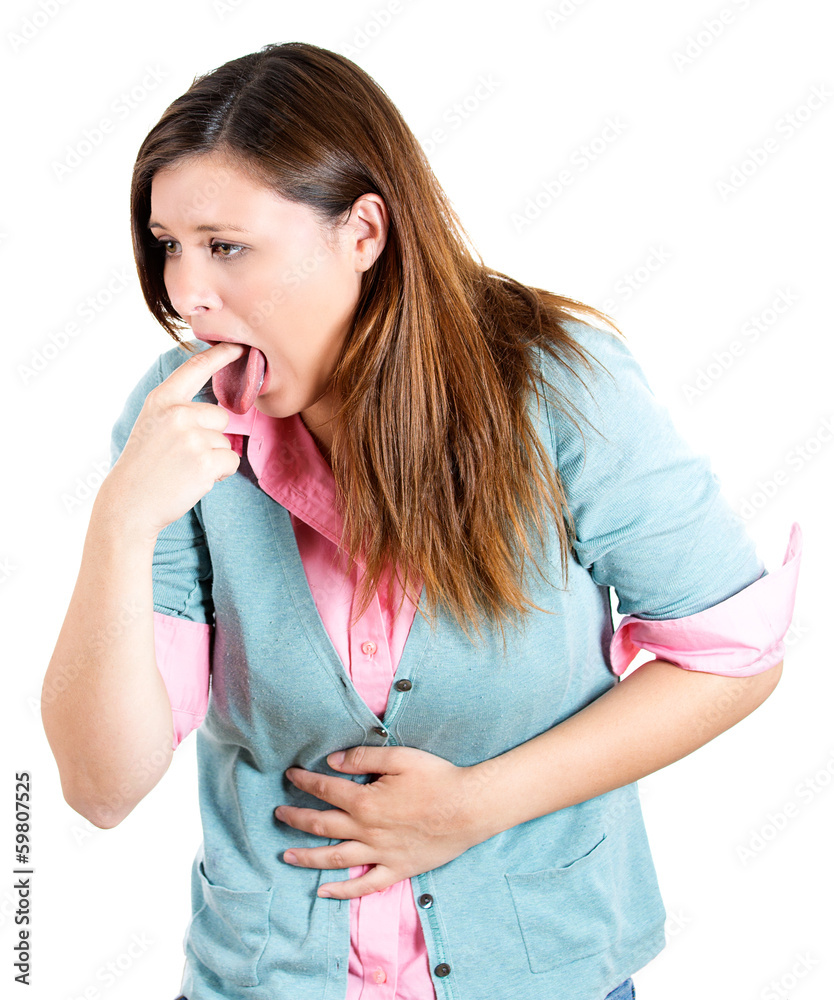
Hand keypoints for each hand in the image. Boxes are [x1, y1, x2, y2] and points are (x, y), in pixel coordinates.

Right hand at [101, 341, 245, 538]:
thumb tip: (218, 408)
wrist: (130, 503)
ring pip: (227, 441)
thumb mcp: (152, 424)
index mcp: (162, 399)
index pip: (196, 367)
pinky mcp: (206, 460)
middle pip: (222, 415)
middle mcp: (177, 412)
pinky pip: (232, 461)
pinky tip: (194, 479)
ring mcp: (192, 436)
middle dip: (212, 436)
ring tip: (184, 469)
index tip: (239, 346)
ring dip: (214, 458)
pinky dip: (220, 473)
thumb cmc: (145, 466)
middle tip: (183, 455)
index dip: (221, 354)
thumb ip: (178, 409)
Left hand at [275, 746, 485, 898]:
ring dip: (307, 857)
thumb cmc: (438, 778)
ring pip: (334, 858)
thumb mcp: (400, 758)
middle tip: (278, 814)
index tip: (290, 776)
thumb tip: (332, 761)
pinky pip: (364, 885)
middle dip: (296, 818)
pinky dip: (342, 891)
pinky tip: (323, 892)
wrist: (470, 808)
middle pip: (322, 826)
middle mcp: (367, 831)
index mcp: (366, 801)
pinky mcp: (397, 869)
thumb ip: (364, 759)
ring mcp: (381, 854)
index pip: (326, 790)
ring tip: (286, 855)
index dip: (305, 782)